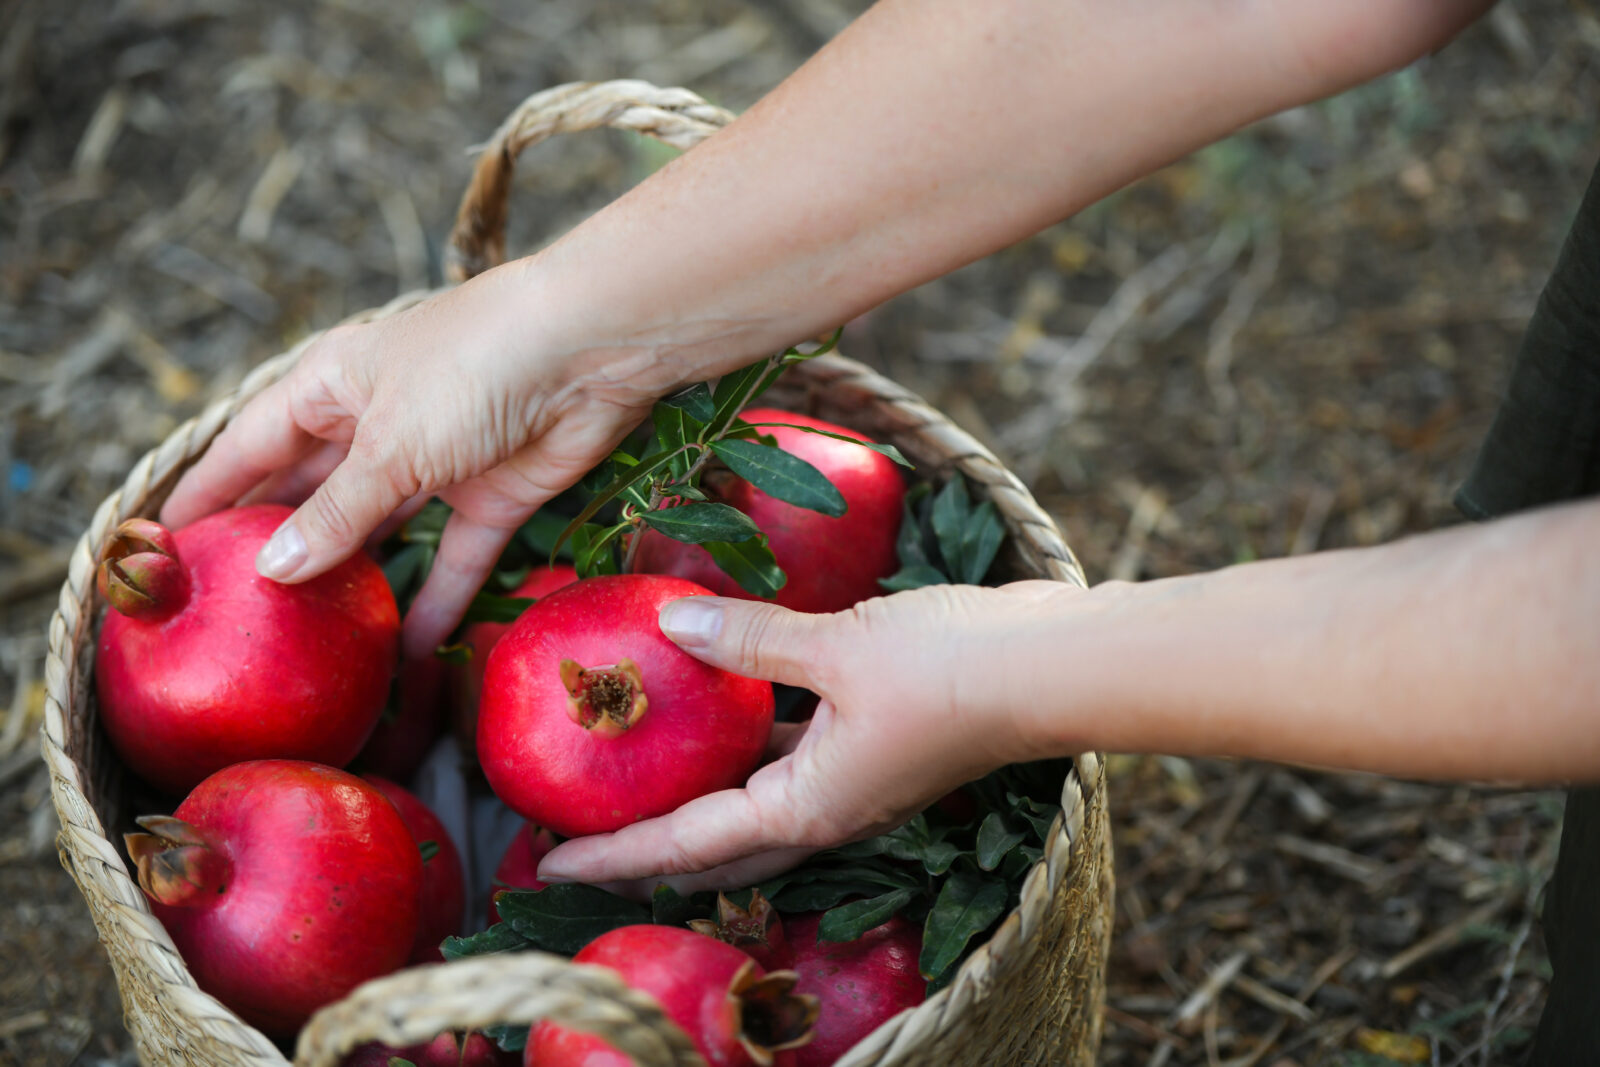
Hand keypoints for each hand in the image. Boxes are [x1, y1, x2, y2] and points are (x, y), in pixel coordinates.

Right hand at [162, 262, 661, 656]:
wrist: (592, 347)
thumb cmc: (475, 367)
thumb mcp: (390, 444)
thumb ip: (335, 512)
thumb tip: (273, 569)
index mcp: (333, 385)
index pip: (250, 446)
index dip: (210, 493)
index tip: (166, 547)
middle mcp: (378, 423)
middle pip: (312, 494)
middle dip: (278, 547)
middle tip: (232, 612)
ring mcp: (437, 462)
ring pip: (381, 532)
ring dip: (353, 581)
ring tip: (308, 642)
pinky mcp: (494, 495)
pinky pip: (454, 559)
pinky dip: (436, 601)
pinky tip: (407, 651)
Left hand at [536, 581, 1076, 889]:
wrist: (1052, 664)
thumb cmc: (947, 667)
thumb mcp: (836, 647)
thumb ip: (749, 639)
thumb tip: (669, 622)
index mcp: (807, 808)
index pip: (687, 844)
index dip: (614, 855)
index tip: (546, 859)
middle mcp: (826, 810)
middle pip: (714, 844)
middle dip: (645, 845)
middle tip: (579, 829)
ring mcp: (852, 781)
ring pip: (752, 803)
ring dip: (695, 795)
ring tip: (634, 771)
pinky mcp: (872, 745)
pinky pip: (788, 755)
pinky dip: (745, 742)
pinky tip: (720, 702)